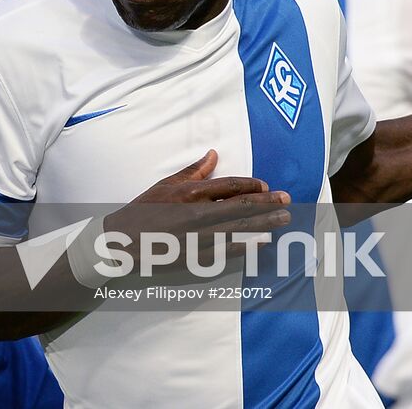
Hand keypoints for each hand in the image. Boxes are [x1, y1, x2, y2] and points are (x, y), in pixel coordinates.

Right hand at [105, 150, 290, 250]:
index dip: (251, 185)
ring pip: (240, 228)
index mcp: (189, 193)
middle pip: (241, 206)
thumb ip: (192, 171)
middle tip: (287, 200)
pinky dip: (248, 246)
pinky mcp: (197, 257)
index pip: (229, 186)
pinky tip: (263, 243)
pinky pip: (229, 251)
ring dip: (265, 223)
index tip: (267, 186)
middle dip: (267, 202)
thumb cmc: (143, 211)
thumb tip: (213, 154)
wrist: (123, 243)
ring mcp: (198, 237)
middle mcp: (197, 213)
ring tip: (284, 219)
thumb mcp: (165, 185)